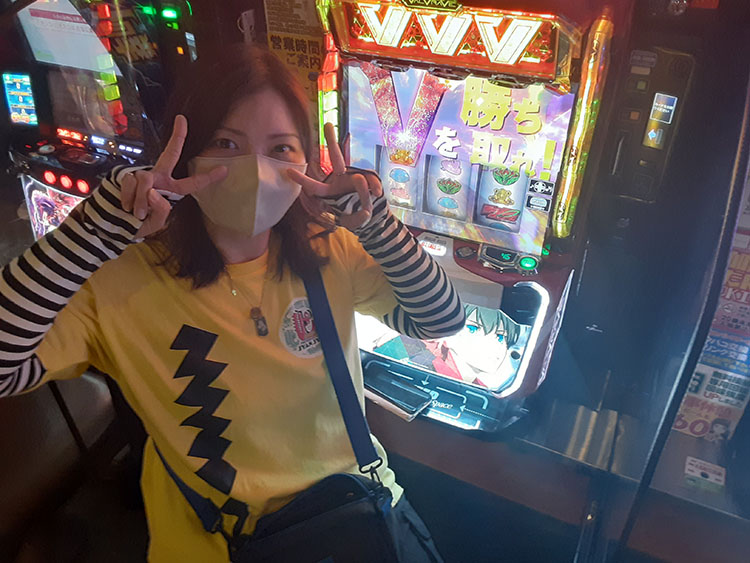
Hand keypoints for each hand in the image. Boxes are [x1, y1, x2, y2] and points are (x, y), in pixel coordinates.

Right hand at [119, 115, 226, 237]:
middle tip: (183, 120)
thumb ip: (161, 210)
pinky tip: (126, 206)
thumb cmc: (137, 224)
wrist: (113, 225)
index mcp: (171, 191)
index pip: (192, 183)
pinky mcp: (126, 176)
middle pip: (171, 154)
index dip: (208, 177)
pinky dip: (129, 198)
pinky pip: (132, 184)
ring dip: (141, 200)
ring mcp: (142, 176)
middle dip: (178, 137)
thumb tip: (153, 191)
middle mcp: (159, 179)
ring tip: (136, 212)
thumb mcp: (156, 224)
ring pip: (147, 180)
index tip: (224, 169)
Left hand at [287, 123, 382, 229]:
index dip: (302, 180)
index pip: (314, 186)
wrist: (373, 217)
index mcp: (329, 191)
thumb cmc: (356, 216)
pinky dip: (375, 188)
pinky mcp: (369, 178)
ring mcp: (355, 178)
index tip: (288, 171)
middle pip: (336, 157)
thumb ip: (358, 213)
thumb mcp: (354, 220)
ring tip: (365, 207)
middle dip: (332, 140)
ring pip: (360, 179)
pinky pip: (372, 181)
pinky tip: (377, 194)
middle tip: (328, 124)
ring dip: (363, 193)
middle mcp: (341, 180)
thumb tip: (367, 191)